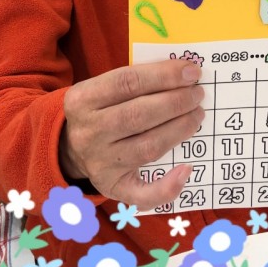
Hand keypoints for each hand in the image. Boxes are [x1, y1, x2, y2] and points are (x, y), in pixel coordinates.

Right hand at [60, 60, 204, 209]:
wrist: (70, 147)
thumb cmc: (101, 110)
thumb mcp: (103, 88)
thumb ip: (136, 80)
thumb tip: (182, 75)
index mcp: (83, 99)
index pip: (127, 82)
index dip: (163, 76)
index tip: (192, 72)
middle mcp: (88, 132)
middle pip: (139, 114)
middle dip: (176, 102)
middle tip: (197, 94)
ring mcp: (100, 163)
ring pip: (147, 147)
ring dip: (179, 129)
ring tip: (197, 115)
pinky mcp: (113, 187)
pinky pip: (142, 194)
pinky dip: (168, 186)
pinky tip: (186, 169)